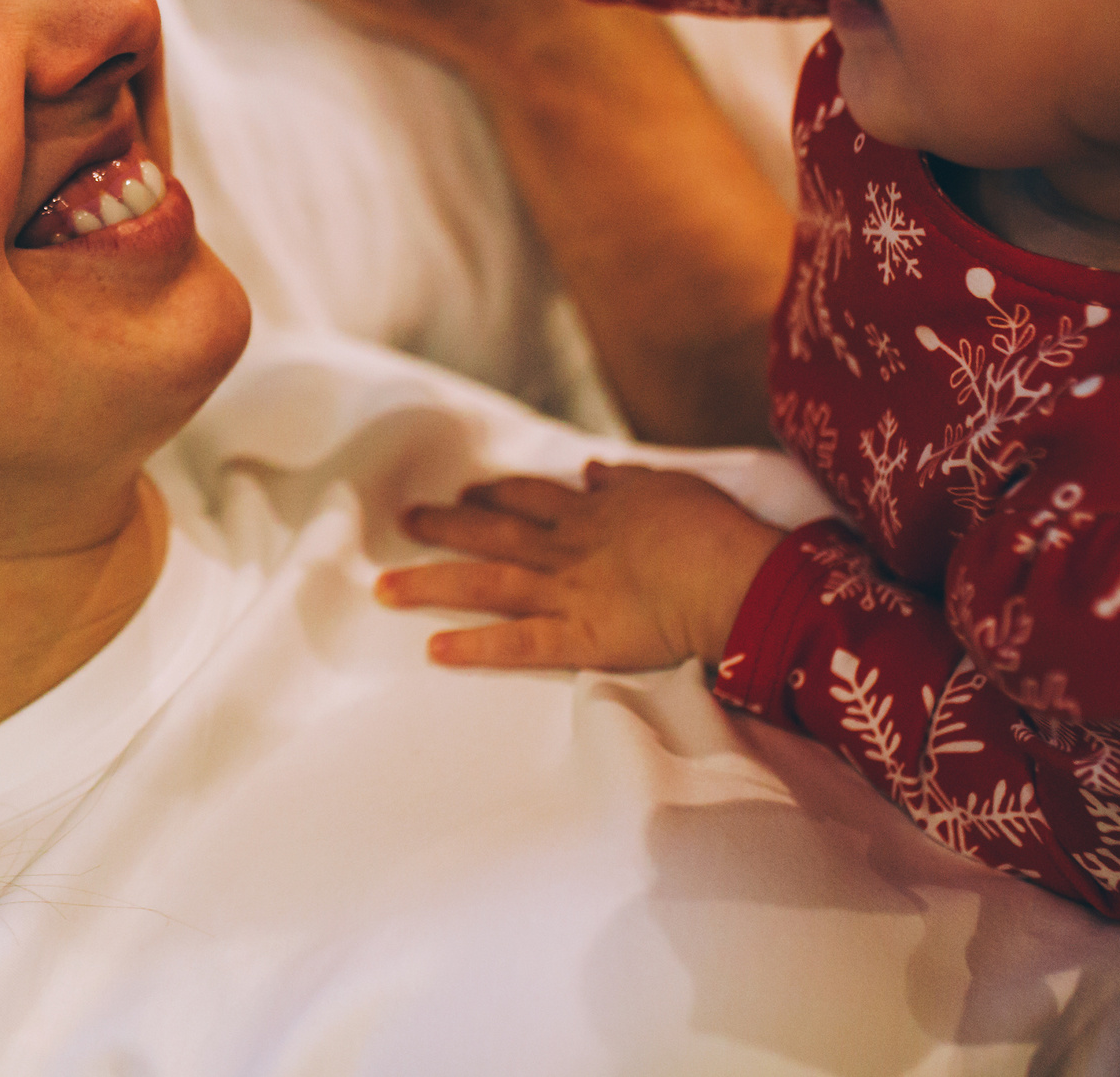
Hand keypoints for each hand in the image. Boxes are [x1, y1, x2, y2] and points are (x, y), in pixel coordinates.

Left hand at [376, 461, 781, 669]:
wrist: (735, 575)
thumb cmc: (715, 530)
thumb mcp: (671, 487)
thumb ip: (627, 481)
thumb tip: (594, 470)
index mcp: (593, 513)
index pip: (530, 498)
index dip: (495, 494)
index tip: (468, 491)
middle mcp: (568, 548)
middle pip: (492, 533)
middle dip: (445, 525)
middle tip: (405, 520)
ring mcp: (568, 591)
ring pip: (485, 584)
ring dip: (431, 583)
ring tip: (384, 587)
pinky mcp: (579, 636)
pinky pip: (518, 643)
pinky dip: (475, 647)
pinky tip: (433, 651)